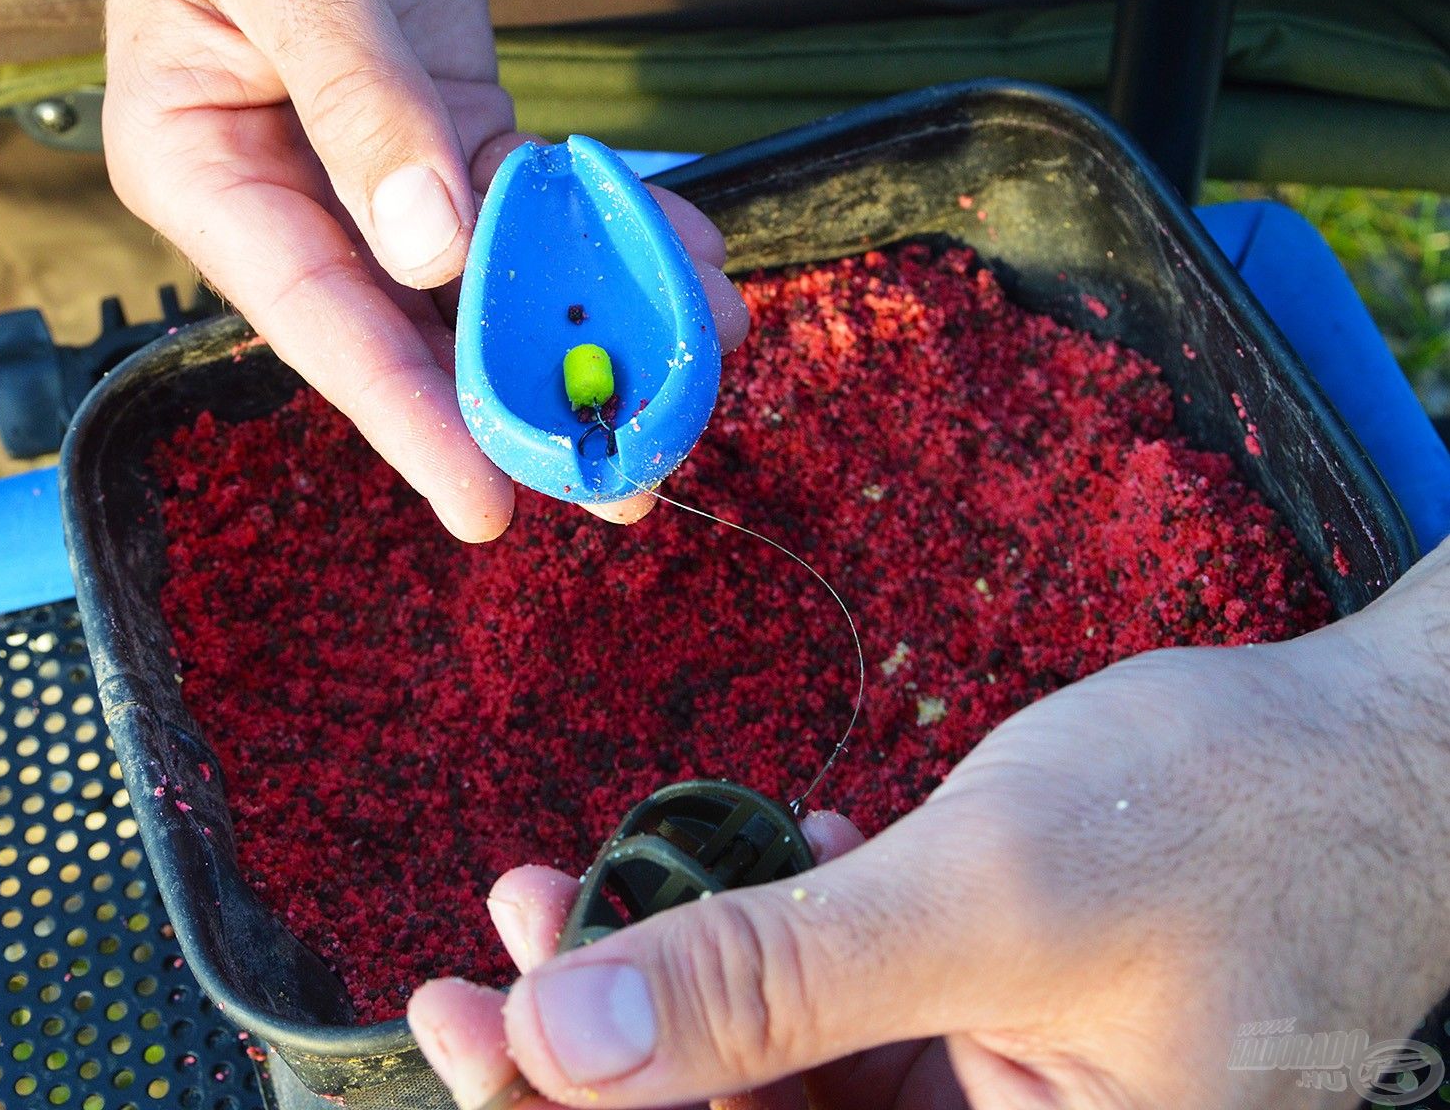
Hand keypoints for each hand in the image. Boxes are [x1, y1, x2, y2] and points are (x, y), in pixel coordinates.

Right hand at [102, 0, 745, 540]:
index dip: (407, 417)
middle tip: (625, 472)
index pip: (316, 322)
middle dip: (521, 396)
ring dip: (588, 316)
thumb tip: (427, 246)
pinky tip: (681, 251)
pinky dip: (603, 227)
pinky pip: (531, 201)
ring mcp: (378, 171)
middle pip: (412, 325)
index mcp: (207, 170)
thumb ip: (359, 98)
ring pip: (485, 275)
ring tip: (693, 357)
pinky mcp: (448, 134)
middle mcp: (292, 192)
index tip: (487, 501)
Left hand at [411, 541, 1449, 1107]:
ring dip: (684, 970)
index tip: (470, 1026)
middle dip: (611, 1039)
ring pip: (790, 1062)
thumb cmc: (1225, 820)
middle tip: (504, 941)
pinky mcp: (1001, 1011)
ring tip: (572, 885)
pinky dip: (785, 933)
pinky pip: (859, 1002)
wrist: (1368, 753)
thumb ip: (779, 983)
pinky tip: (739, 863)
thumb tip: (566, 1035)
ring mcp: (998, 1091)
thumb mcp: (985, 900)